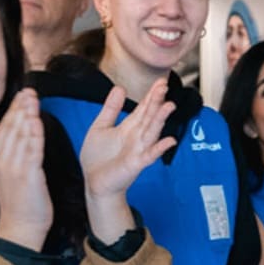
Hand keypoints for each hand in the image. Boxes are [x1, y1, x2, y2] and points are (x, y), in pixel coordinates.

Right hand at [0, 89, 52, 249]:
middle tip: (29, 90)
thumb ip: (5, 150)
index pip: (4, 127)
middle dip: (20, 107)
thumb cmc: (19, 201)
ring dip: (27, 114)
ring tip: (33, 98)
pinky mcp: (27, 175)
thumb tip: (1, 128)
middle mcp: (1, 160)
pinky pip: (31, 150)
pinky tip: (37, 120)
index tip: (23, 94)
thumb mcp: (6, 172)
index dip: (13, 109)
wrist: (20, 226)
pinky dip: (34, 133)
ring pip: (19, 135)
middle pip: (10, 127)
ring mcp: (13, 167)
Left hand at [79, 78, 175, 200]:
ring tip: (169, 106)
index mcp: (129, 127)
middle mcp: (137, 137)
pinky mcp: (135, 164)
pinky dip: (159, 148)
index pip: (144, 108)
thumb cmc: (98, 158)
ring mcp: (138, 150)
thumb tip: (120, 88)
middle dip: (156, 101)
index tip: (161, 81)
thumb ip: (111, 109)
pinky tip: (169, 141)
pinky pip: (150, 155)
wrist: (94, 182)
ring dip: (160, 119)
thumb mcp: (100, 127)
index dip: (152, 95)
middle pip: (149, 116)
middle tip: (164, 86)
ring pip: (152, 131)